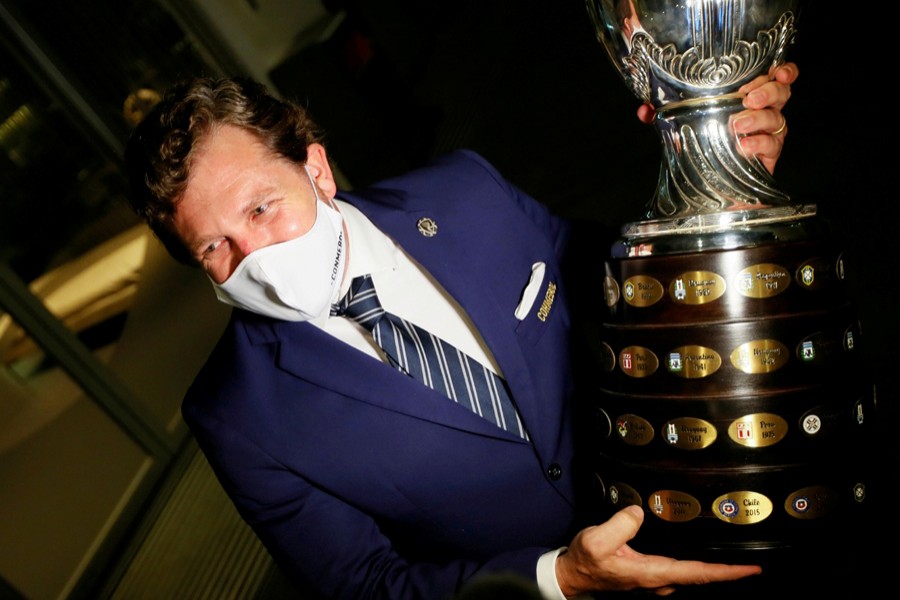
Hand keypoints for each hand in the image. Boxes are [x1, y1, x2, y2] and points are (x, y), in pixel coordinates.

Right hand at [555, 506, 761, 596]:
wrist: (572, 576)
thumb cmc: (585, 561)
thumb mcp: (597, 540)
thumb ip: (620, 525)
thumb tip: (641, 511)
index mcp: (652, 572)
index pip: (698, 572)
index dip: (727, 572)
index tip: (752, 569)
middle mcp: (658, 580)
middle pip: (700, 576)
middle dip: (726, 571)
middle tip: (752, 563)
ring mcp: (655, 581)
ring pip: (691, 575)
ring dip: (712, 569)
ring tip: (733, 559)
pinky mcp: (649, 576)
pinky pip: (680, 571)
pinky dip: (696, 566)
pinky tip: (700, 557)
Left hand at [635, 61, 799, 173]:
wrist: (714, 194)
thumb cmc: (704, 152)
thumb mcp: (681, 129)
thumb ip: (662, 117)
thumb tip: (644, 110)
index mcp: (746, 100)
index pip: (774, 78)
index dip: (783, 71)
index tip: (774, 71)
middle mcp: (762, 115)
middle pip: (782, 93)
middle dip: (768, 91)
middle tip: (747, 98)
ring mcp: (767, 136)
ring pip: (777, 118)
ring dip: (758, 117)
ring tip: (736, 123)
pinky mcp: (768, 159)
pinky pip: (772, 145)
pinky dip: (759, 143)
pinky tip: (744, 146)